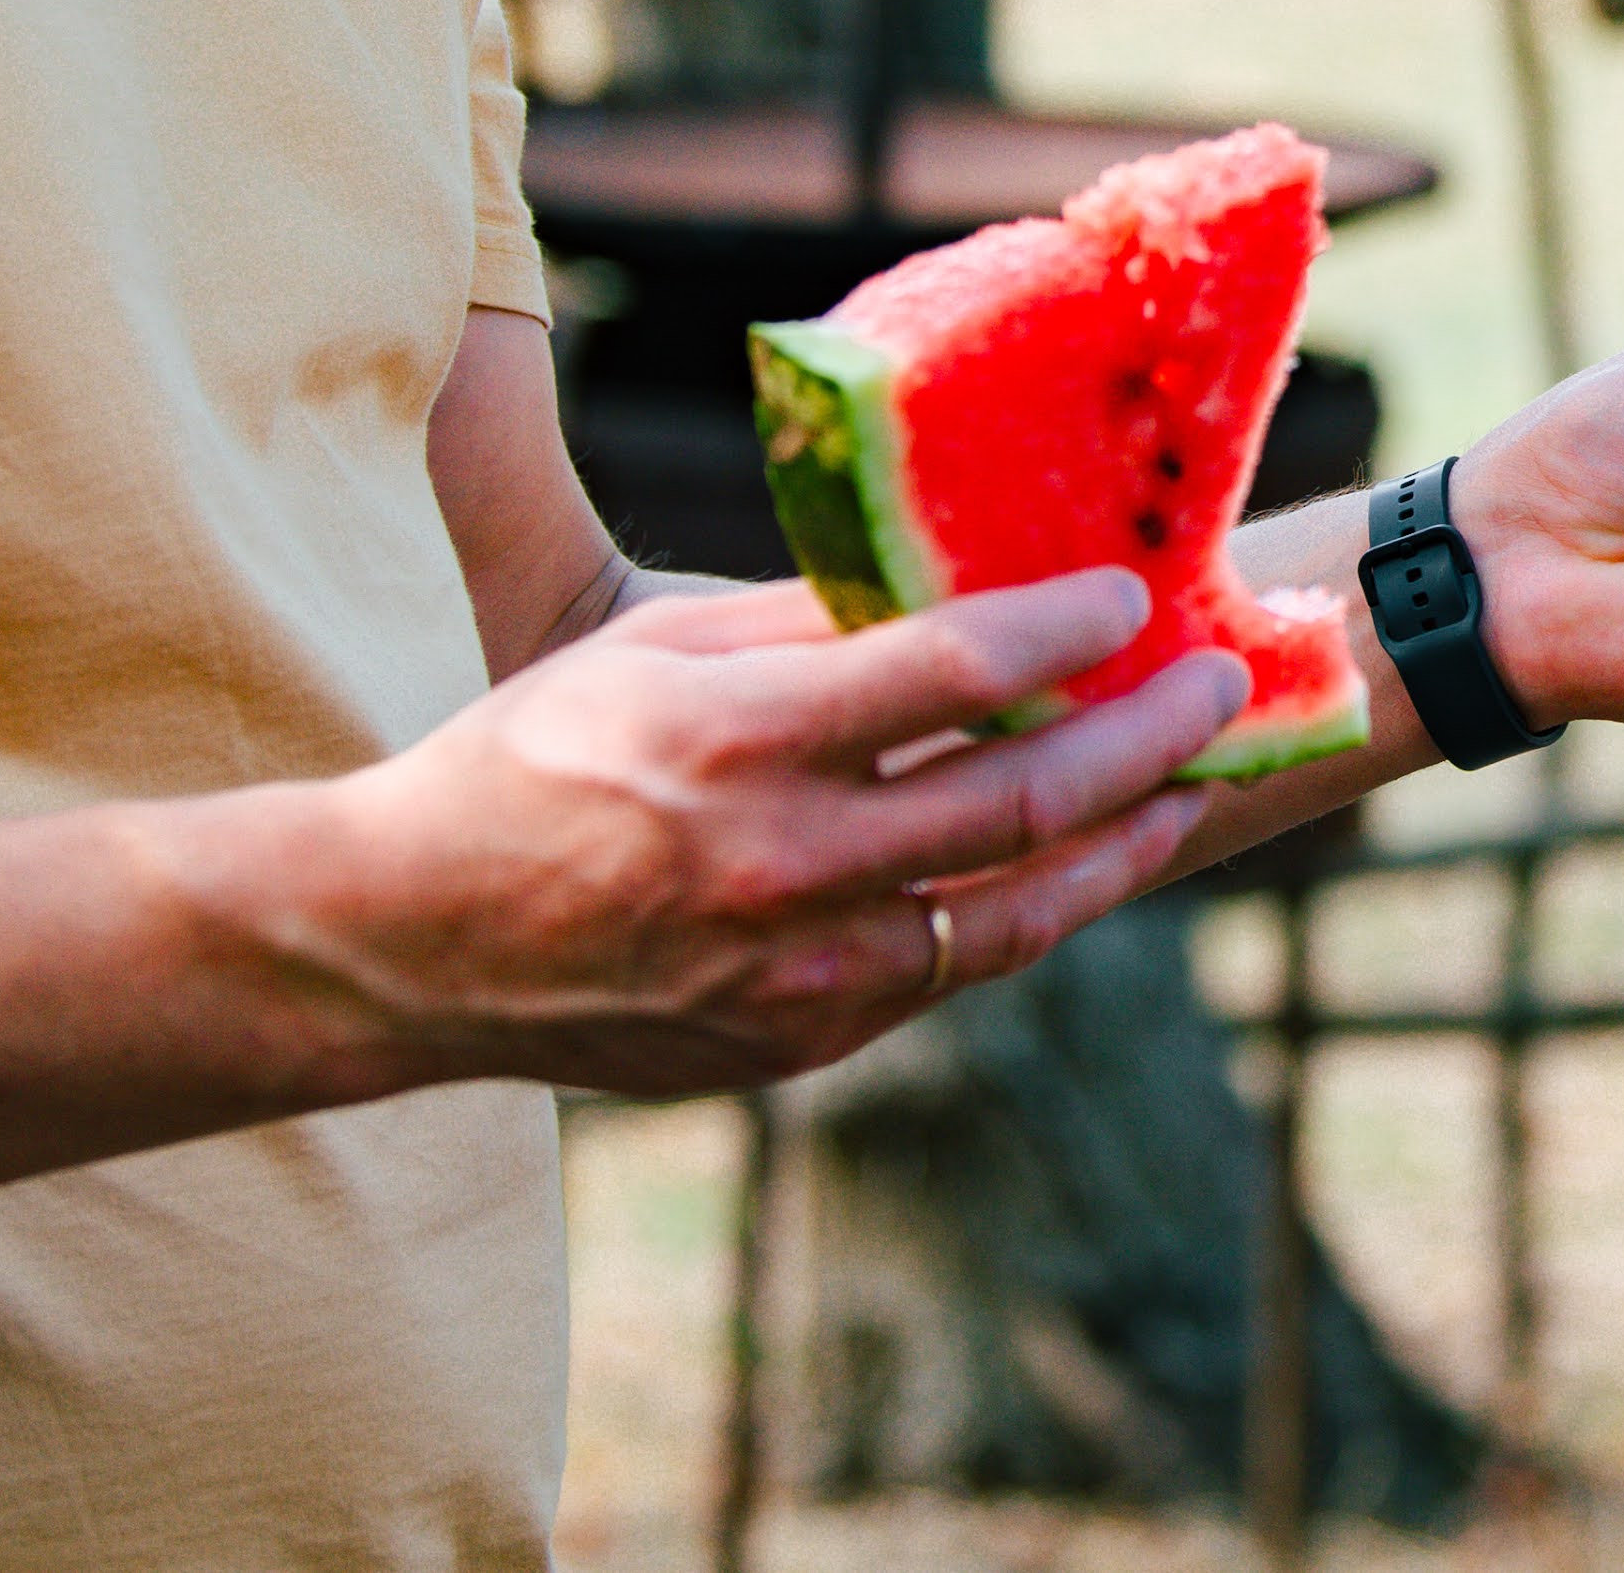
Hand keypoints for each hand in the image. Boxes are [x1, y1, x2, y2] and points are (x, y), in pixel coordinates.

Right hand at [282, 570, 1237, 1097]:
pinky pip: (948, 975)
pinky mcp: (793, 1043)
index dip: (1062, 629)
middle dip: (1143, 737)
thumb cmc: (526, 762)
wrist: (407, 944)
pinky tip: (1078, 866)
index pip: (948, 674)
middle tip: (1216, 685)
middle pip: (1017, 801)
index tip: (1130, 596)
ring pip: (1011, 914)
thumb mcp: (644, 651)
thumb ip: (799, 622)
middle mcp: (776, 866)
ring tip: (1192, 787)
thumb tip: (949, 579)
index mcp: (732, 742)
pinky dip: (1029, 915)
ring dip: (1123, 845)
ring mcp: (790, 973)